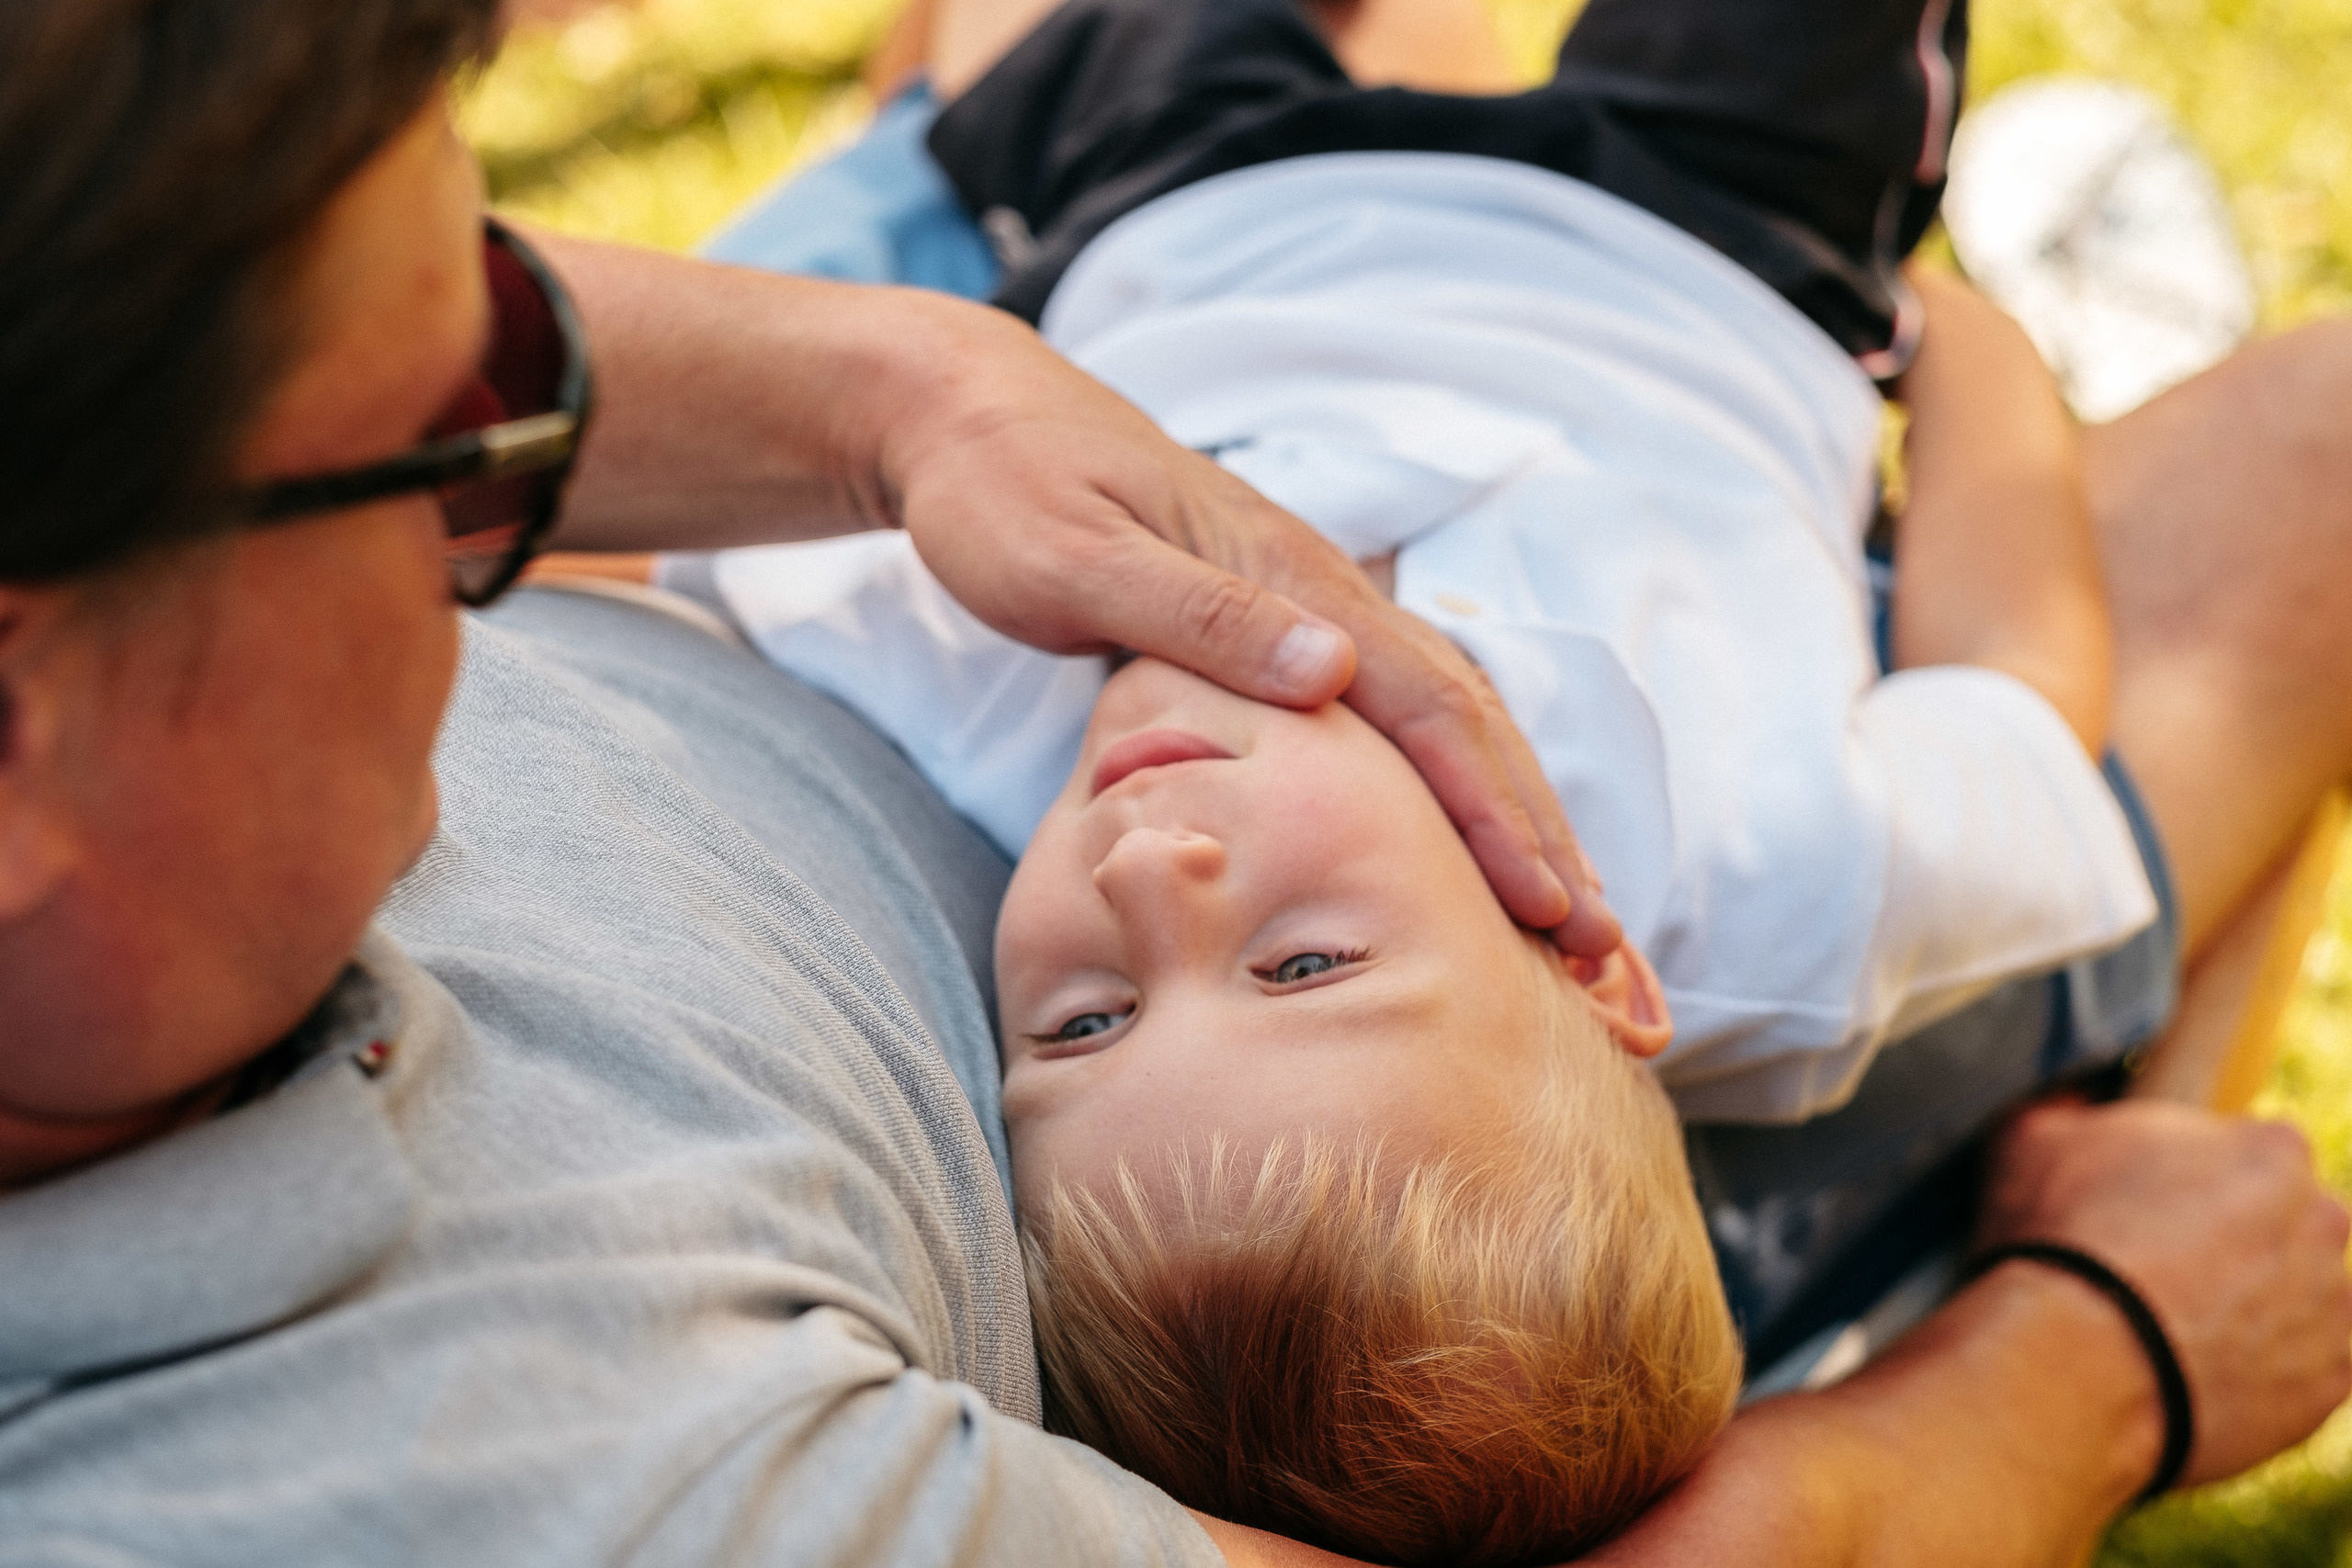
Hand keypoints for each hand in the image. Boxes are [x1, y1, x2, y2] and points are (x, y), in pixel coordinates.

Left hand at [877, 300, 1620, 953]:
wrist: (971, 414)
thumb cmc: (1002, 493)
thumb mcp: (1072, 557)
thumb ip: (1198, 615)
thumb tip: (1336, 669)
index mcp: (1288, 576)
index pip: (1428, 708)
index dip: (1496, 814)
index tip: (1554, 908)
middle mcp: (1322, 589)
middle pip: (1466, 720)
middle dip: (1540, 834)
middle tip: (1601, 953)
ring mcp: (1309, 604)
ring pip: (1446, 717)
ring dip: (1512, 814)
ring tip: (1567, 915)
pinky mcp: (1283, 623)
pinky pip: (1398, 714)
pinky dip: (1453, 782)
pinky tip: (1469, 836)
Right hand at [1980, 1098, 2351, 1485]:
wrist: (2072, 1365)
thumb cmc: (2058, 1239)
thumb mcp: (2038, 1135)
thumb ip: (2080, 1108)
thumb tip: (2079, 1100)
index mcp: (2272, 1151)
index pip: (2250, 1152)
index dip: (2195, 1179)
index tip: (2151, 1207)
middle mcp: (2324, 1223)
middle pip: (2288, 1224)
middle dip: (2238, 1241)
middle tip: (2160, 1268)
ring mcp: (2333, 1308)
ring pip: (2300, 1297)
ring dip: (2256, 1306)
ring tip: (2171, 1327)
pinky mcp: (2329, 1385)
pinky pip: (2305, 1369)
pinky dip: (2263, 1370)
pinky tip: (2195, 1368)